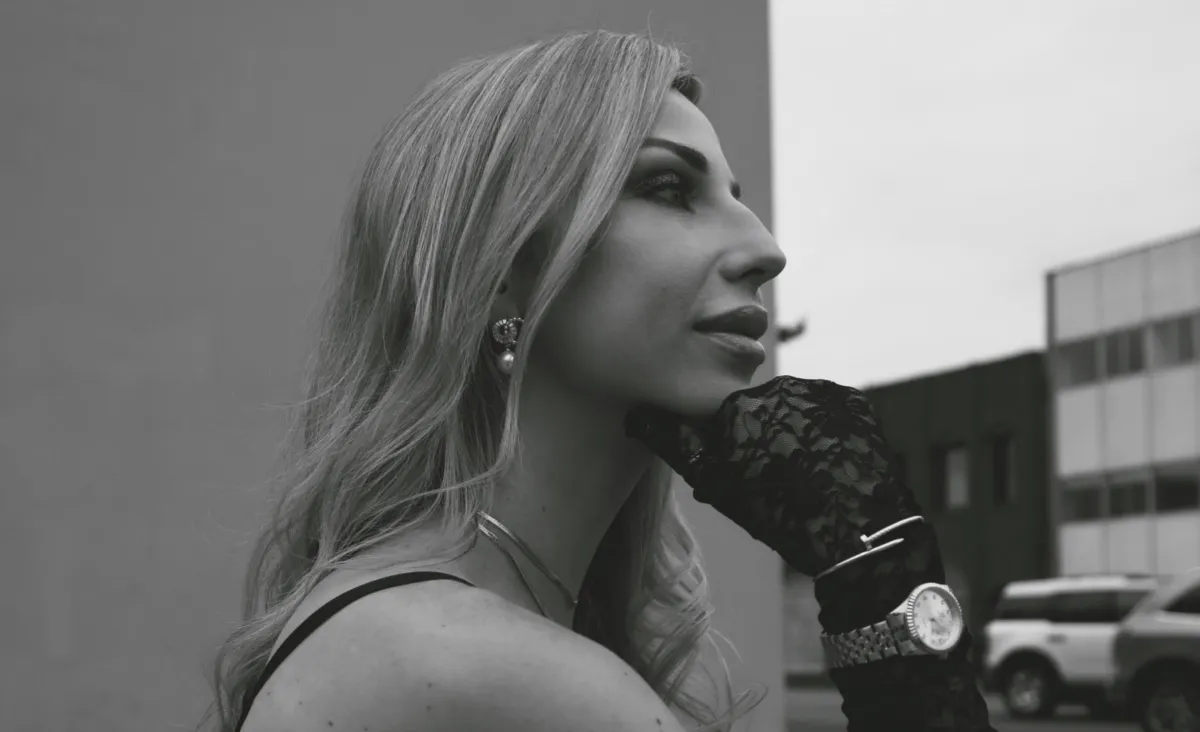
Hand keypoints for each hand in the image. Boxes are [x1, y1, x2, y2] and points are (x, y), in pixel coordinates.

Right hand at [624, 375, 922, 578]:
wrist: (861, 535)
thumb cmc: (781, 515)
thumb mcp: (719, 487)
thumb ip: (675, 445)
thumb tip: (635, 415)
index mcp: (738, 406)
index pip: (716, 417)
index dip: (720, 449)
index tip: (733, 477)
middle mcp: (778, 386)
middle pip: (754, 409)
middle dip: (755, 436)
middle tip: (768, 481)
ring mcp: (820, 390)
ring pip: (790, 408)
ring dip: (790, 431)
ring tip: (804, 476)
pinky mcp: (854, 400)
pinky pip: (825, 408)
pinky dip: (822, 429)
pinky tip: (827, 464)